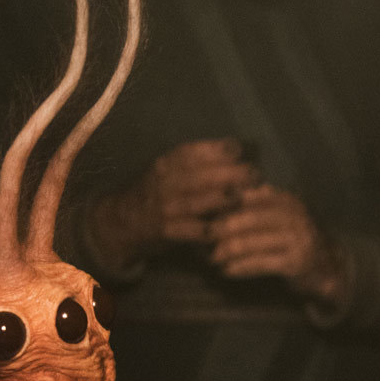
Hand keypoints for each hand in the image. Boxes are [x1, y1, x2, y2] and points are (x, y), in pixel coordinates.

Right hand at [90, 138, 255, 267]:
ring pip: (197, 202)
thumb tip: (236, 149)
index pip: (191, 152)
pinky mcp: (167, 232)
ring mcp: (165, 208)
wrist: (124, 223)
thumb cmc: (158, 193)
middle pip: (199, 175)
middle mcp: (163, 183)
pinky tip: (229, 228)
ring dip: (223, 199)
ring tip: (244, 196)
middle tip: (255, 173)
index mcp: (165, 164)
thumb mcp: (168, 171)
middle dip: (229, 173)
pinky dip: (211, 230)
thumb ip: (195, 162)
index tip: (239, 149)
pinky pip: (193, 231)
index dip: (216, 149)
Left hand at [207, 184, 346, 302]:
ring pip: (253, 242)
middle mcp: (295, 217)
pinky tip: (227, 271)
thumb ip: (257, 206)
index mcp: (287, 201)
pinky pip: (261, 263)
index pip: (252, 197)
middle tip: (205, 236)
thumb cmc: (293, 240)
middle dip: (224, 228)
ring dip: (229, 251)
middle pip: (251, 219)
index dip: (226, 204)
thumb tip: (220, 198)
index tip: (205, 212)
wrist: (326, 268)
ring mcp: (298, 240)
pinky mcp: (296, 263)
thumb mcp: (279, 217)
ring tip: (213, 257)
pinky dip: (241, 268)